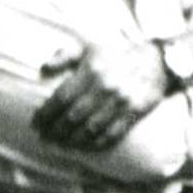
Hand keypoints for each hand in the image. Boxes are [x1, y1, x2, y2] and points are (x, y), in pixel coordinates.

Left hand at [33, 39, 168, 149]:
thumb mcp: (89, 46)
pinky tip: (84, 146)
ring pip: (90, 128)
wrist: (156, 60)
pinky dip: (96, 143)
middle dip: (55, 130)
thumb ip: (64, 55)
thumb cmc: (117, 52)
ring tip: (60, 144)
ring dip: (72, 140)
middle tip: (44, 137)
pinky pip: (112, 133)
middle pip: (73, 116)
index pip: (62, 98)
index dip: (46, 113)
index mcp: (91, 70)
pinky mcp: (134, 112)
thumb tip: (43, 68)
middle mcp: (105, 87)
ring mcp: (121, 102)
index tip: (36, 122)